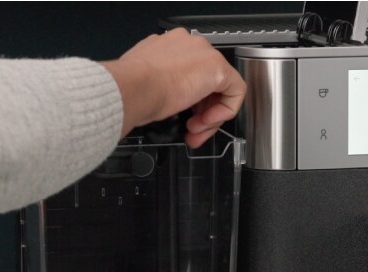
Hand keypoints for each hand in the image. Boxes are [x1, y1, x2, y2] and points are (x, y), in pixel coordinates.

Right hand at [101, 28, 246, 146]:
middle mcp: (191, 45)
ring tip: (194, 131)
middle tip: (192, 130)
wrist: (134, 87)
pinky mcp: (218, 68)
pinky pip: (235, 91)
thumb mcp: (147, 83)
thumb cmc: (133, 88)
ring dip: (210, 116)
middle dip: (202, 112)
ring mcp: (205, 54)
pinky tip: (207, 122)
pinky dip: (225, 111)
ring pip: (221, 89)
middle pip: (208, 83)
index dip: (191, 102)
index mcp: (171, 45)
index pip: (191, 74)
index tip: (183, 118)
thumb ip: (161, 83)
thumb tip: (166, 95)